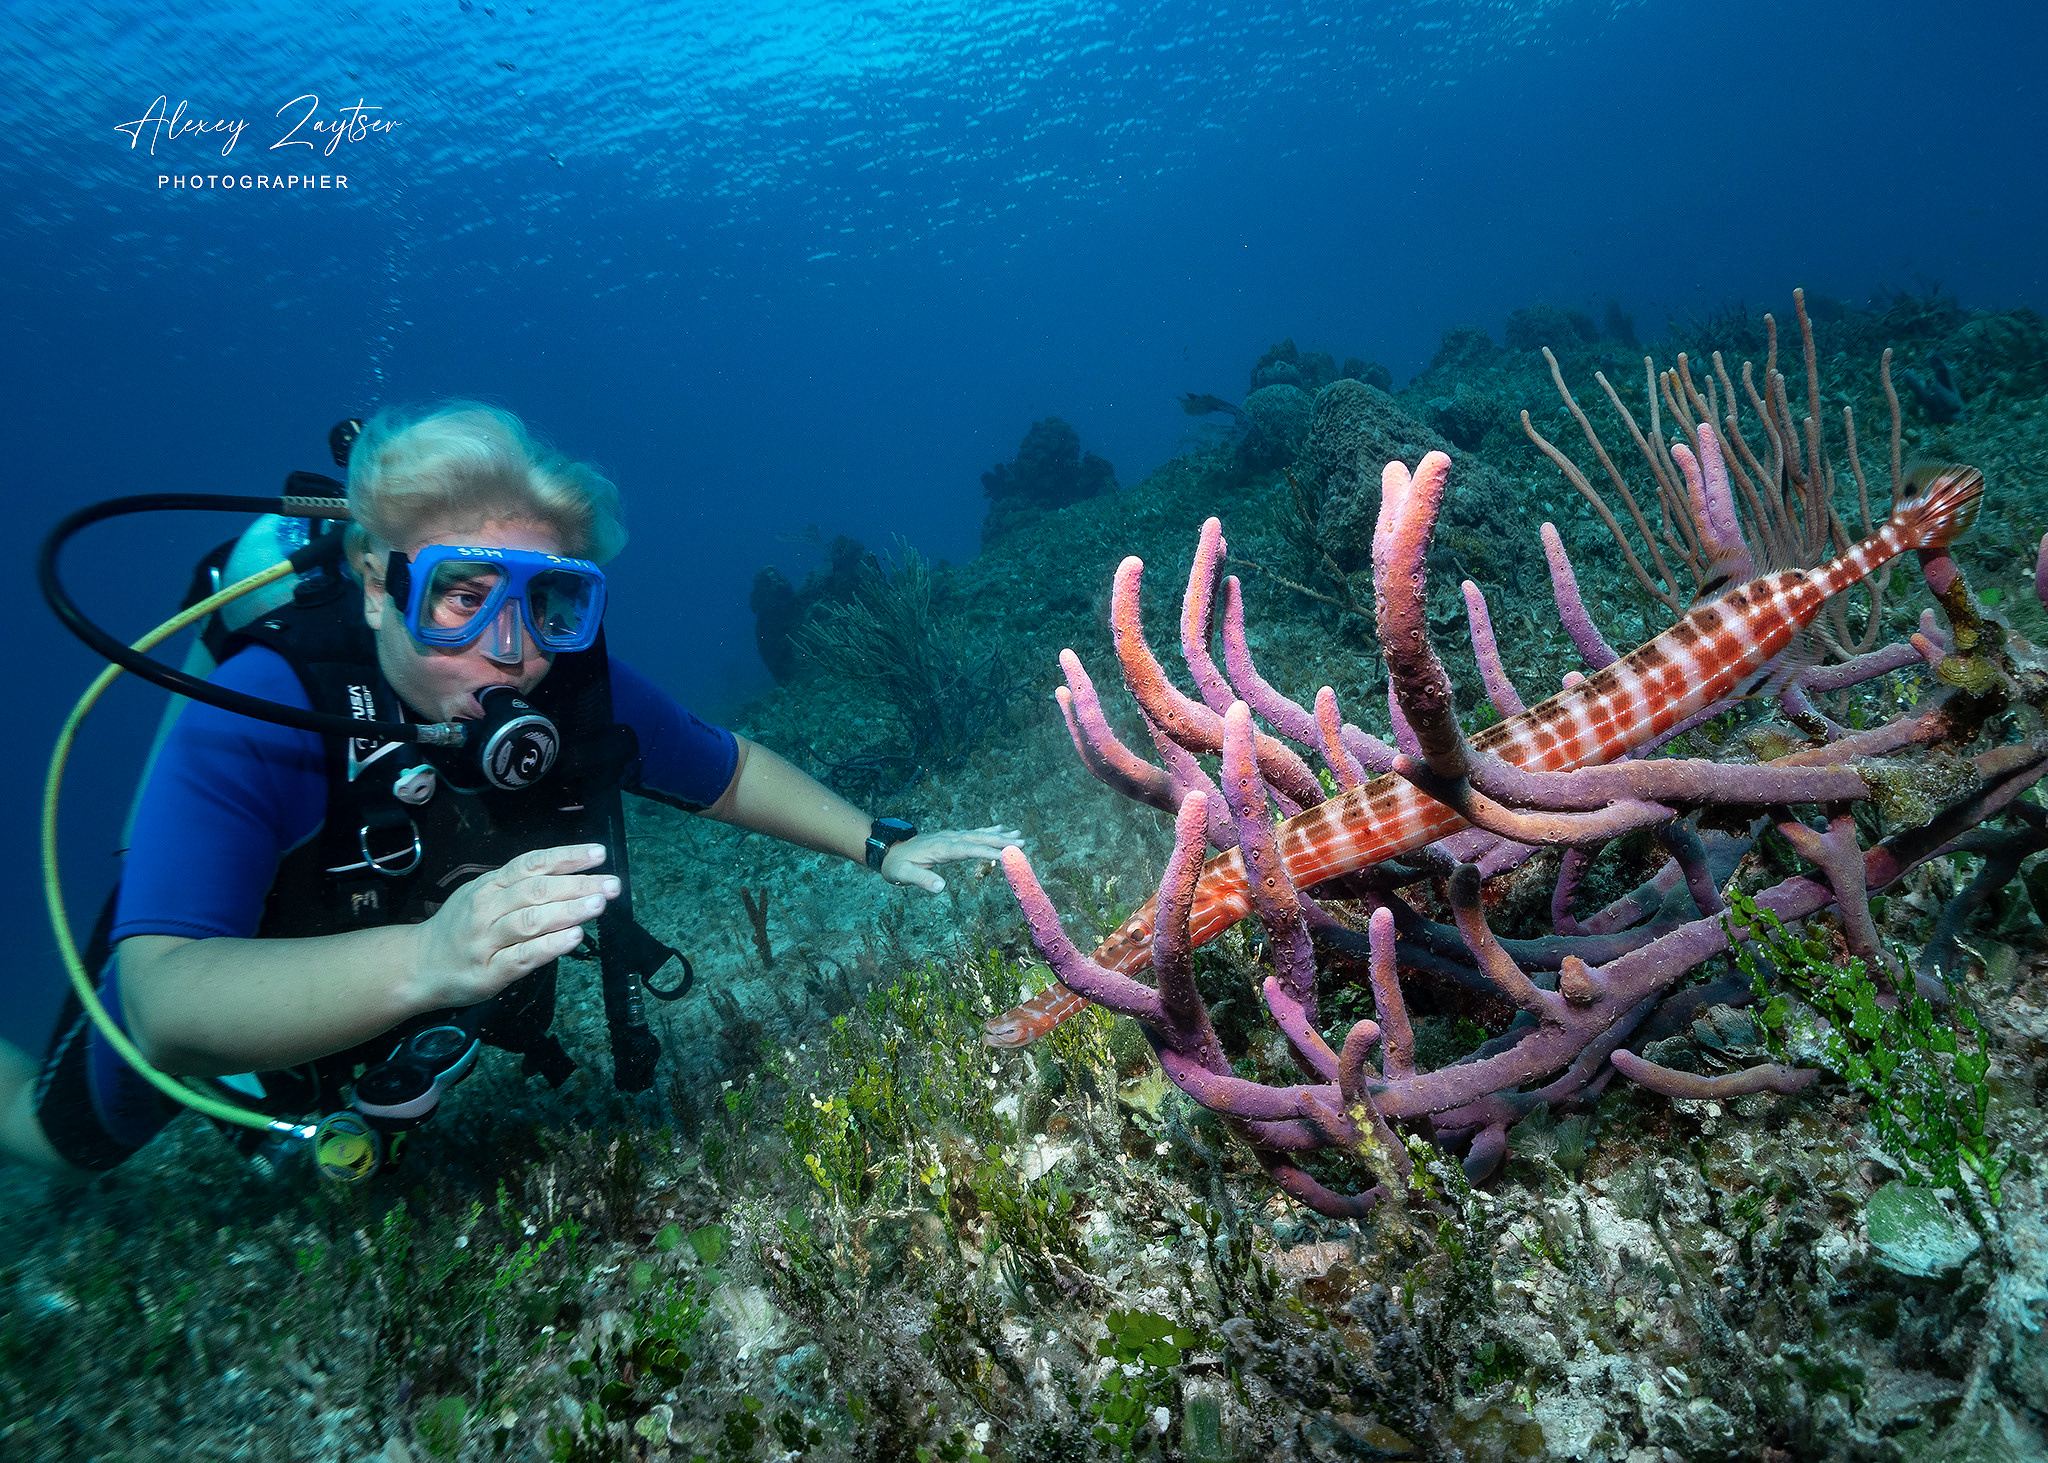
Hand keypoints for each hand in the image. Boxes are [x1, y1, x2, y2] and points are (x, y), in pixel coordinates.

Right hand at [409, 843, 619, 1007]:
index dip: (566, 857)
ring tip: (598, 904)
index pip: (532, 864)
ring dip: (568, 910)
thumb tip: (572, 878)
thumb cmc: (460, 929)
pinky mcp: (490, 972)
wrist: (419, 965)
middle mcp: (487, 908)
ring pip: (531, 920)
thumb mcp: (482, 896)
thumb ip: (520, 888)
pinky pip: (524, 956)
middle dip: (578, 885)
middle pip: (537, 891)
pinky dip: (551, 946)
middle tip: (612, 884)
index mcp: (490, 885)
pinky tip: (574, 938)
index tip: (599, 854)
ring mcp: (487, 940)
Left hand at [880, 824, 1025, 892]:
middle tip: (1021, 843)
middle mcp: (948, 839)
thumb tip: (941, 887)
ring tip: (1018, 834)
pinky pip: (972, 833)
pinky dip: (987, 831)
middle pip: (977, 839)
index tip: (1005, 856)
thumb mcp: (904, 875)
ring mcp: (950, 836)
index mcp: (940, 848)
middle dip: (1000, 841)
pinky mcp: (951, 838)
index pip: (967, 850)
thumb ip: (921, 880)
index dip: (986, 852)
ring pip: (978, 834)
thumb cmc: (896, 865)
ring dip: (998, 835)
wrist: (888, 850)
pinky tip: (999, 829)